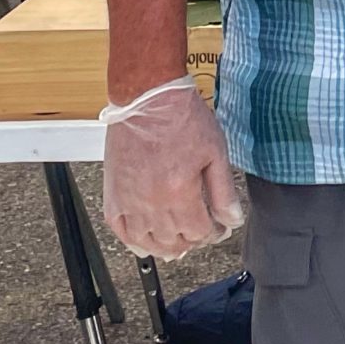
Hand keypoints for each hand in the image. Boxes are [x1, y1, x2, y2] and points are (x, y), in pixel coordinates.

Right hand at [99, 78, 244, 259]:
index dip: (213, 233)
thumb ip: (224, 191)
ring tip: (177, 243)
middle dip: (193, 240)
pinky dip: (132, 241)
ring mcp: (129, 200)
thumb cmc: (181, 117)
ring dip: (165, 247)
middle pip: (175, 241)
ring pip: (148, 242)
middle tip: (201, 233)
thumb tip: (231, 220)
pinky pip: (120, 229)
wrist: (148, 96)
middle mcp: (152, 203)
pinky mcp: (113, 193)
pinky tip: (144, 242)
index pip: (199, 233)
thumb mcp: (215, 151)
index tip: (219, 228)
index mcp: (180, 193)